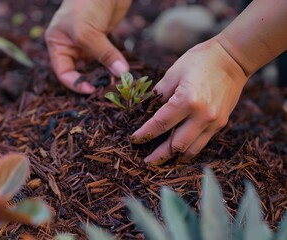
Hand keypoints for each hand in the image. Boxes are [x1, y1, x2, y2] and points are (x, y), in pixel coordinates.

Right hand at [45, 0, 131, 93]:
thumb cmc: (86, 3)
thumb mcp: (88, 32)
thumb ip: (104, 54)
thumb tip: (121, 74)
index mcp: (58, 43)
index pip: (63, 72)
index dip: (75, 83)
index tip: (91, 90)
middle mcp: (71, 45)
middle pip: (80, 71)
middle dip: (92, 80)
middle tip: (106, 90)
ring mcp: (88, 43)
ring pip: (96, 66)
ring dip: (106, 74)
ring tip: (117, 83)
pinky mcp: (104, 39)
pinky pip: (109, 58)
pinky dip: (115, 65)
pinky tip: (123, 71)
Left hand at [130, 39, 247, 164]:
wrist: (233, 59)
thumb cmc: (200, 61)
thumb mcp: (173, 72)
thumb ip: (158, 94)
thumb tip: (145, 111)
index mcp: (187, 100)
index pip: (159, 124)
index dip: (144, 134)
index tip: (134, 140)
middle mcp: (201, 115)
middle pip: (176, 144)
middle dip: (159, 155)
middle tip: (146, 162)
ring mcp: (213, 122)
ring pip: (191, 149)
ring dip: (174, 157)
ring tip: (161, 162)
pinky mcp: (220, 123)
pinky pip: (202, 143)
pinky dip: (188, 150)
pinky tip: (178, 152)